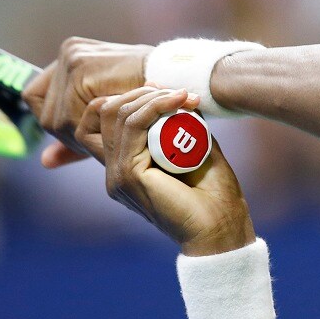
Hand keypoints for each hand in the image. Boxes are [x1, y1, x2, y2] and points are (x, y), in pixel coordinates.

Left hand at [23, 37, 160, 168]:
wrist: (178, 82)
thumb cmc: (149, 101)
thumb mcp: (107, 120)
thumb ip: (75, 137)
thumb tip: (46, 162)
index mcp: (69, 57)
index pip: (36, 99)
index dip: (57, 120)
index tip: (82, 131)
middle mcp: (67, 52)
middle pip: (43, 111)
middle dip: (69, 131)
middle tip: (100, 135)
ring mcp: (70, 56)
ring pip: (54, 118)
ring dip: (79, 134)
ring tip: (108, 132)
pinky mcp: (79, 65)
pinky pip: (67, 115)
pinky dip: (86, 129)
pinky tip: (110, 128)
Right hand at [76, 86, 254, 255]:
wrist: (222, 227)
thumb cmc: (214, 192)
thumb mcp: (193, 146)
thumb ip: (178, 123)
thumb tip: (172, 91)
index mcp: (124, 166)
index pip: (97, 121)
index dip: (126, 96)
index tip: (165, 91)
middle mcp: (113, 171)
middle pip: (104, 112)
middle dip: (140, 92)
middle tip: (178, 92)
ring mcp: (117, 175)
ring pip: (118, 115)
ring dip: (153, 97)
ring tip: (184, 96)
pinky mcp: (127, 175)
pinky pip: (133, 127)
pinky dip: (157, 106)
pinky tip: (181, 100)